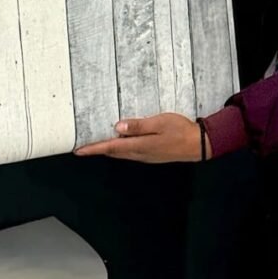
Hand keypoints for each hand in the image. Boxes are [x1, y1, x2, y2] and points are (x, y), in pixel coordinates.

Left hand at [73, 113, 211, 162]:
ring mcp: (145, 155)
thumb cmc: (180, 130)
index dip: (94, 148)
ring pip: (120, 153)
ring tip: (94, 143)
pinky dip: (118, 148)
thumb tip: (117, 127)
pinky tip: (117, 141)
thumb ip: (138, 126)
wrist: (198, 145)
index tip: (79, 149)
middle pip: (113, 152)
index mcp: (140, 146)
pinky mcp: (151, 154)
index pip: (111, 147)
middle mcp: (140, 153)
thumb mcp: (159, 122)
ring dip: (106, 149)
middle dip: (96, 149)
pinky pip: (129, 152)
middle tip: (81, 146)